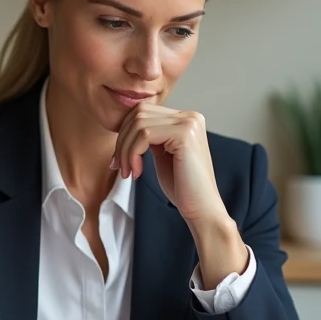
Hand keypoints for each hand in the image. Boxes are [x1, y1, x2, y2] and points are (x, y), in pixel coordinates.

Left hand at [112, 102, 224, 224]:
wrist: (201, 208)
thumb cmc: (182, 187)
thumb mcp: (163, 154)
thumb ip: (151, 137)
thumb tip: (125, 127)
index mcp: (186, 119)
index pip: (144, 111)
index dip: (125, 133)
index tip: (118, 160)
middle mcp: (190, 116)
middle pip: (139, 113)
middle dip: (122, 141)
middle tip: (118, 166)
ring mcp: (189, 123)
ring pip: (139, 124)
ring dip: (125, 150)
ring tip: (127, 172)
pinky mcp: (184, 134)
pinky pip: (145, 135)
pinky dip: (133, 154)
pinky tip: (137, 172)